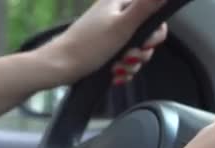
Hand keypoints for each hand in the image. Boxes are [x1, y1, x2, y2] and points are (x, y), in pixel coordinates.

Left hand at [41, 0, 167, 84]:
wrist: (60, 67)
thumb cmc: (88, 46)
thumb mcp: (122, 25)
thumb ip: (146, 6)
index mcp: (119, 3)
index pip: (153, 13)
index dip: (154, 33)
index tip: (145, 44)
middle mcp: (115, 15)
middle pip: (145, 35)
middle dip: (140, 52)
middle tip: (128, 57)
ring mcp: (109, 33)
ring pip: (135, 50)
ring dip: (130, 64)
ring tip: (117, 67)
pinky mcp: (104, 49)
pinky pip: (124, 60)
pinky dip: (122, 70)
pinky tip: (114, 74)